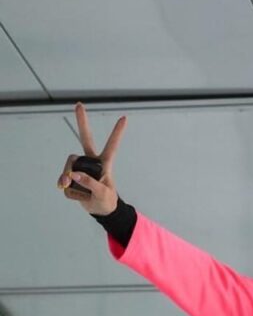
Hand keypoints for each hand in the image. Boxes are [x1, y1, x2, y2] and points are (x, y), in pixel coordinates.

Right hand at [57, 101, 125, 215]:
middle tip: (79, 104)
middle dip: (82, 122)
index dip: (117, 133)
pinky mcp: (71, 176)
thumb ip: (90, 183)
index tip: (124, 118)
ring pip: (69, 166)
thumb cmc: (106, 201)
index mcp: (104, 164)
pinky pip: (64, 180)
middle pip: (85, 139)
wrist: (100, 211)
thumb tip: (73, 174)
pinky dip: (67, 189)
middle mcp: (91, 162)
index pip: (111, 146)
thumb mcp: (103, 194)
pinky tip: (74, 193)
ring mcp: (80, 167)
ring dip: (67, 178)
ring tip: (73, 188)